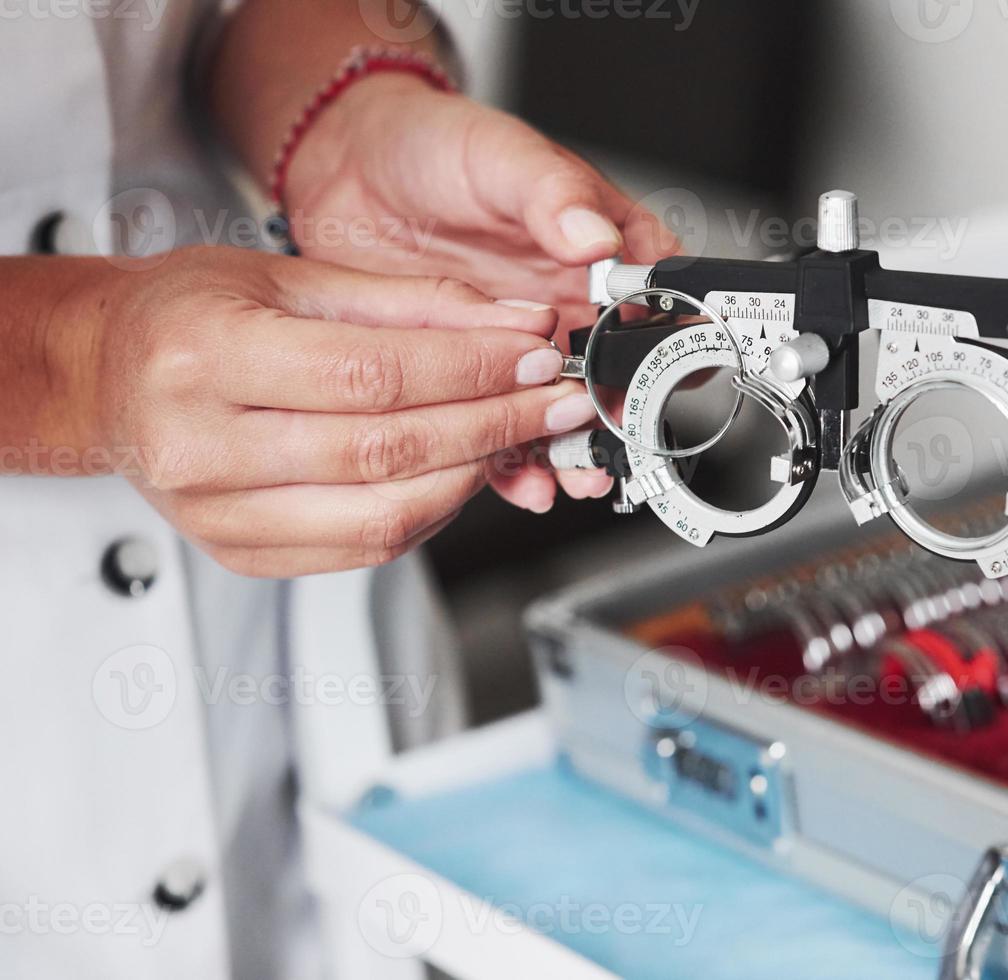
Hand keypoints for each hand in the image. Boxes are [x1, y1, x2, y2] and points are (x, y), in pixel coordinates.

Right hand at [71, 247, 600, 576]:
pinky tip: (462, 471)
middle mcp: (199, 444)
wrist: (105, 374)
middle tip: (554, 400)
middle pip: (385, 450)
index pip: (371, 373)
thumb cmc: (188, 313)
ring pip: (384, 515)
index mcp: (202, 356)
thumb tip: (515, 323)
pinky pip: (365, 548)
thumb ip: (408, 300)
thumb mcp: (289, 275)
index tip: (534, 356)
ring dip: (473, 474)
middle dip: (493, 423)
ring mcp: (217, 513)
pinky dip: (431, 511)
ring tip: (518, 434)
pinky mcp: (241, 553)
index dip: (470, 369)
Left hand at [281, 76, 679, 506]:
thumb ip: (555, 194)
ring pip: (563, 412)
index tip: (664, 374)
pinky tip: (521, 479)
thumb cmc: (435, 146)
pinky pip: (503, 428)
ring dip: (573, 451)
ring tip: (573, 473)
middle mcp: (570, 304)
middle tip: (611, 436)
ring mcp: (521, 346)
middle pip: (619, 375)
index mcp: (602, 249)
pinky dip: (514, 462)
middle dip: (619, 417)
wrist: (350, 167)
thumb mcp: (502, 155)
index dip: (672, 343)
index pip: (661, 301)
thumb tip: (598, 236)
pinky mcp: (472, 375)